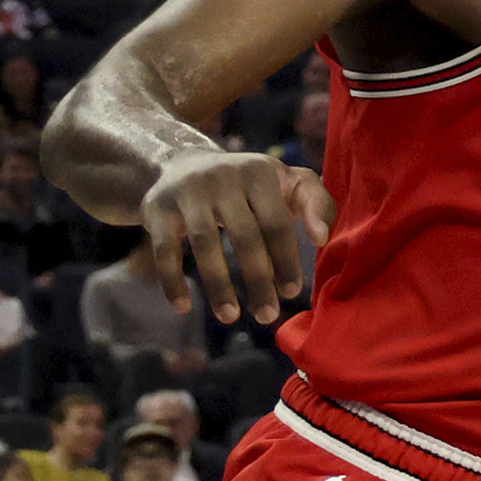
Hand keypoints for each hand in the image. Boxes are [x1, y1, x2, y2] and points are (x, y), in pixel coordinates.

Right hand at [140, 146, 331, 324]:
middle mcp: (222, 177)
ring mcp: (188, 192)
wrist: (185, 162)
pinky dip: (172, 280)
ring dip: (219, 286)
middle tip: (267, 316)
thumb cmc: (252, 186)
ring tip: (230, 317)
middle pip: (244, 235)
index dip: (286, 260)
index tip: (291, 293)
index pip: (276, 223)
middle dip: (258, 280)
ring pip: (205, 243)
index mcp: (259, 173)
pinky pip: (164, 249)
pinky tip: (183, 307)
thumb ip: (318, 203)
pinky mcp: (158, 208)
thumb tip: (321, 238)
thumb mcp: (289, 182)